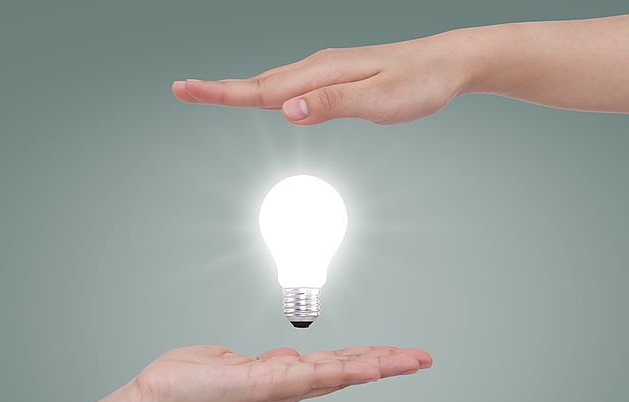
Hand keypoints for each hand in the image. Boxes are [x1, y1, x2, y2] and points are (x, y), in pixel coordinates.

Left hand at [131, 345, 431, 401]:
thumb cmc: (190, 381)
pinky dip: (343, 371)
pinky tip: (368, 366)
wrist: (159, 397)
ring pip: (339, 374)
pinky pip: (311, 376)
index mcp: (284, 378)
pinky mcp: (266, 383)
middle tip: (423, 357)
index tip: (400, 353)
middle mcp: (288, 386)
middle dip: (388, 364)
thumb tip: (290, 356)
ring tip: (410, 360)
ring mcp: (280, 387)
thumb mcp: (238, 363)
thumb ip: (269, 361)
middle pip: (348, 371)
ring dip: (377, 365)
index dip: (371, 358)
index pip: (337, 366)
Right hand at [172, 32, 472, 124]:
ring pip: (272, 83)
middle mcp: (318, 67)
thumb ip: (332, 105)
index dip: (220, 92)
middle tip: (181, 90)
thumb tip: (287, 111)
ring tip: (208, 93)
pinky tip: (264, 98)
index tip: (185, 89)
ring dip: (238, 89)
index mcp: (322, 73)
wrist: (447, 63)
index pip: (261, 88)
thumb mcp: (379, 101)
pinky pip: (291, 86)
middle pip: (257, 83)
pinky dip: (266, 92)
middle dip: (218, 89)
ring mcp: (325, 71)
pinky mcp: (335, 77)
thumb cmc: (418, 83)